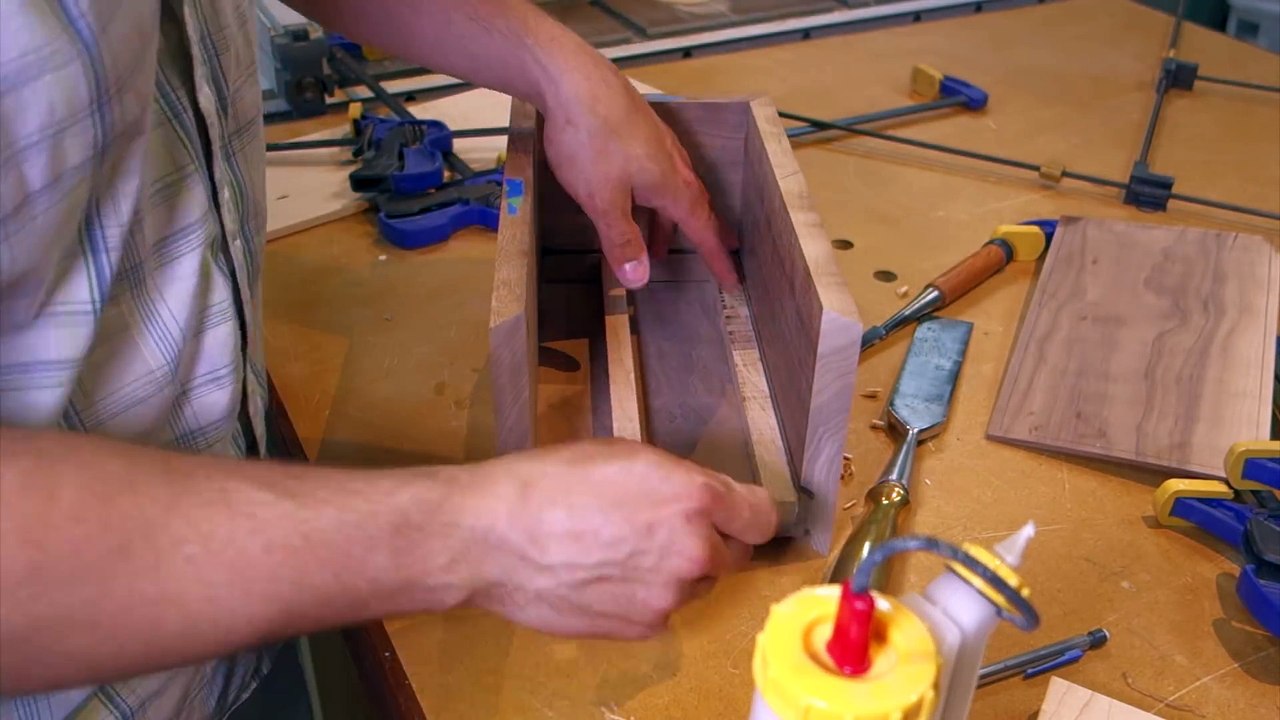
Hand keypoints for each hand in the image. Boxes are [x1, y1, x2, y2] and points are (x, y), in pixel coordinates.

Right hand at [462, 439, 776, 638]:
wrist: (493, 537)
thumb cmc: (549, 483)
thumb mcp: (626, 456)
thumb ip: (680, 482)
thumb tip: (707, 502)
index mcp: (696, 497)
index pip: (762, 516)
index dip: (746, 512)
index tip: (735, 513)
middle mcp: (695, 549)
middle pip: (732, 553)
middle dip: (706, 541)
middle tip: (658, 528)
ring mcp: (670, 594)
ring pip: (695, 584)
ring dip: (673, 571)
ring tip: (618, 551)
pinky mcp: (643, 626)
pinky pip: (661, 610)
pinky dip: (643, 596)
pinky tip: (602, 575)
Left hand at [540, 65, 739, 289]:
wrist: (572, 78)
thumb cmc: (590, 139)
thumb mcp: (602, 200)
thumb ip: (621, 239)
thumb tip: (640, 280)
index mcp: (670, 184)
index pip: (702, 228)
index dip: (716, 256)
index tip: (732, 280)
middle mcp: (671, 162)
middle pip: (696, 205)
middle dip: (706, 233)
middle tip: (720, 252)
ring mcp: (655, 142)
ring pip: (674, 187)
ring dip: (673, 217)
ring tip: (660, 242)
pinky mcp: (637, 129)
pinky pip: (658, 170)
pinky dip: (656, 194)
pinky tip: (638, 194)